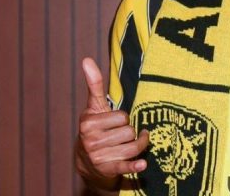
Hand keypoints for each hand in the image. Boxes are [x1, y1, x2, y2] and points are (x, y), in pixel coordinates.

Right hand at [75, 57, 149, 189]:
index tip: (116, 121)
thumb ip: (94, 84)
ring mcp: (99, 157)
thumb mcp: (94, 106)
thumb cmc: (96, 127)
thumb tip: (86, 59)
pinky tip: (142, 165)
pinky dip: (134, 166)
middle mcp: (91, 141)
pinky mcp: (108, 170)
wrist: (88, 160)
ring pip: (133, 147)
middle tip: (121, 135)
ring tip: (133, 144)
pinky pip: (125, 167)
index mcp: (88, 123)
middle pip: (129, 132)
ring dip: (138, 145)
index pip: (122, 116)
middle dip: (130, 132)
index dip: (123, 118)